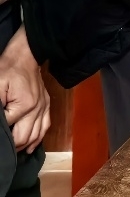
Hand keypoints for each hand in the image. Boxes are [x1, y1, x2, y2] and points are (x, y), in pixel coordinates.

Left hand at [0, 26, 49, 152]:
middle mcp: (37, 110)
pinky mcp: (46, 105)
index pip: (10, 131)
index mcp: (24, 106)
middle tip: (2, 150)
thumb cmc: (7, 70)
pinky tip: (32, 147)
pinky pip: (46, 126)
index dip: (1, 136)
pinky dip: (39, 139)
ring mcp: (43, 108)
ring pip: (37, 135)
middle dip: (12, 147)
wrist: (26, 56)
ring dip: (25, 146)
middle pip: (24, 137)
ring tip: (14, 152)